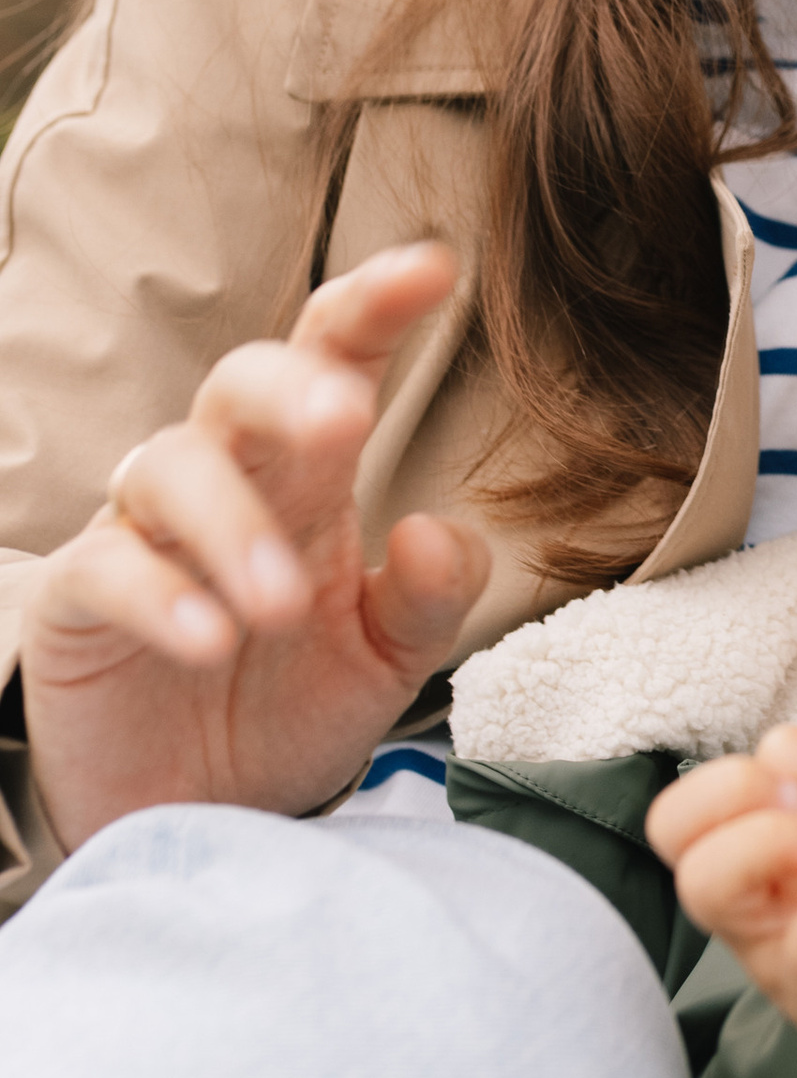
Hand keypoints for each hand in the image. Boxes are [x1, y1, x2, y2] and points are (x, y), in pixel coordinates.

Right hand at [23, 244, 489, 852]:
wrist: (188, 809)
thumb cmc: (285, 706)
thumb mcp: (384, 662)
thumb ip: (428, 599)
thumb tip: (435, 528)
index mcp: (308, 475)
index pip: (336, 361)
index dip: (375, 307)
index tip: (435, 268)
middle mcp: (226, 481)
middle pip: (241, 383)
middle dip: (293, 386)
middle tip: (348, 420)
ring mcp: (143, 534)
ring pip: (171, 467)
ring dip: (234, 527)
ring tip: (281, 606)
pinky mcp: (78, 601)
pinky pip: (107, 568)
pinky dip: (160, 597)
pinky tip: (210, 639)